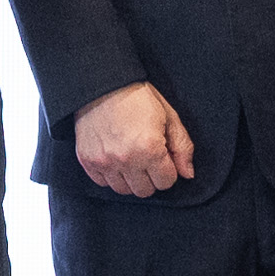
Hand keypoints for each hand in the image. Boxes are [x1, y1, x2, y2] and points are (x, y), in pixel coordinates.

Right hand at [72, 79, 193, 197]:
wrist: (103, 84)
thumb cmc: (137, 97)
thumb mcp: (169, 117)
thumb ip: (182, 147)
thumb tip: (187, 174)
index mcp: (150, 148)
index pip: (166, 182)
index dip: (168, 170)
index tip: (162, 156)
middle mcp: (126, 159)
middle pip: (145, 191)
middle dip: (151, 177)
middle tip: (147, 158)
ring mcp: (104, 161)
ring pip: (124, 190)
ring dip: (130, 178)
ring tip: (131, 158)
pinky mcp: (87, 160)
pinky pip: (103, 183)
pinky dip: (111, 175)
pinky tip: (115, 158)